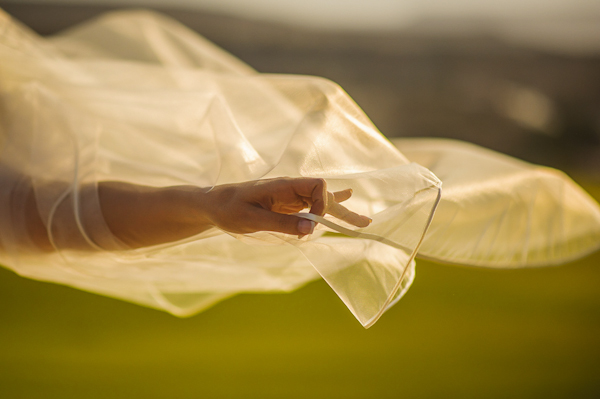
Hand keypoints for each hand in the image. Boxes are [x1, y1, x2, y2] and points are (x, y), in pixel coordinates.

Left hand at [202, 177, 370, 236]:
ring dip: (342, 212)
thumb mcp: (251, 219)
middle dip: (342, 210)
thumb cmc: (229, 209)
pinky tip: (347, 200)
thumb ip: (282, 223)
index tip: (313, 224)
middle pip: (324, 194)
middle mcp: (291, 188)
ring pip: (321, 202)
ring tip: (365, 222)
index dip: (322, 203)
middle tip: (365, 224)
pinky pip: (312, 206)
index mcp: (283, 185)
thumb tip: (311, 230)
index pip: (316, 186)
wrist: (214, 203)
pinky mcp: (288, 206)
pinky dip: (330, 206)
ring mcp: (291, 197)